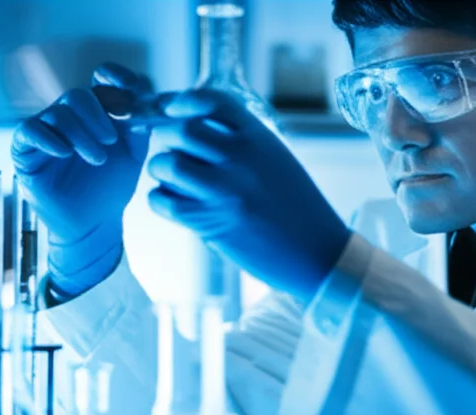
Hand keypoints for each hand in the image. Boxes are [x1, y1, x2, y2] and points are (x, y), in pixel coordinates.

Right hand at [12, 63, 152, 294]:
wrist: (94, 222)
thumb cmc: (111, 187)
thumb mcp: (134, 154)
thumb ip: (141, 127)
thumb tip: (148, 102)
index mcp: (97, 111)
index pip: (101, 78)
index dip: (114, 75)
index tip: (129, 85)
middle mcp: (70, 116)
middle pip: (78, 95)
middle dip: (97, 115)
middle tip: (111, 141)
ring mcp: (46, 131)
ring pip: (57, 113)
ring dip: (80, 134)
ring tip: (98, 160)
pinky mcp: (25, 149)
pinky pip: (29, 130)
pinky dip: (47, 138)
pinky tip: (64, 153)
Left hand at [146, 89, 350, 301]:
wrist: (316, 252)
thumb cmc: (296, 207)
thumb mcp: (275, 160)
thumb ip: (241, 142)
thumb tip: (195, 128)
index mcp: (258, 138)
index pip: (212, 101)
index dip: (182, 101)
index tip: (169, 109)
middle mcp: (240, 159)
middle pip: (180, 130)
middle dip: (165, 137)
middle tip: (169, 149)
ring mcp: (224, 191)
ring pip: (166, 164)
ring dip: (160, 170)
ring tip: (171, 179)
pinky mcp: (210, 223)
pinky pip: (162, 200)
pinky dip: (159, 200)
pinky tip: (172, 203)